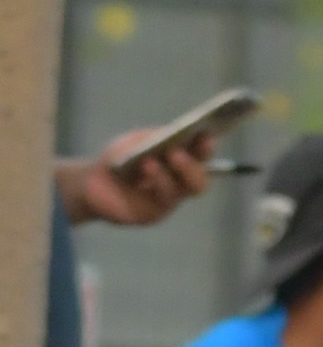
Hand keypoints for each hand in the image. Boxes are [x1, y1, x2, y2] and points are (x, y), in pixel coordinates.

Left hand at [58, 127, 215, 226]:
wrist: (93, 181)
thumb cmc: (119, 158)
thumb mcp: (135, 141)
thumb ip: (154, 136)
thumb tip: (172, 133)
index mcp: (182, 162)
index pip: (201, 155)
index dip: (206, 145)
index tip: (206, 133)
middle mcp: (181, 183)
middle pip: (200, 178)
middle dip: (194, 165)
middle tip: (180, 152)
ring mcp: (170, 200)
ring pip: (187, 189)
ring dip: (179, 171)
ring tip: (164, 157)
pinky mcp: (154, 213)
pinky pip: (164, 199)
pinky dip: (158, 180)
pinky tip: (149, 166)